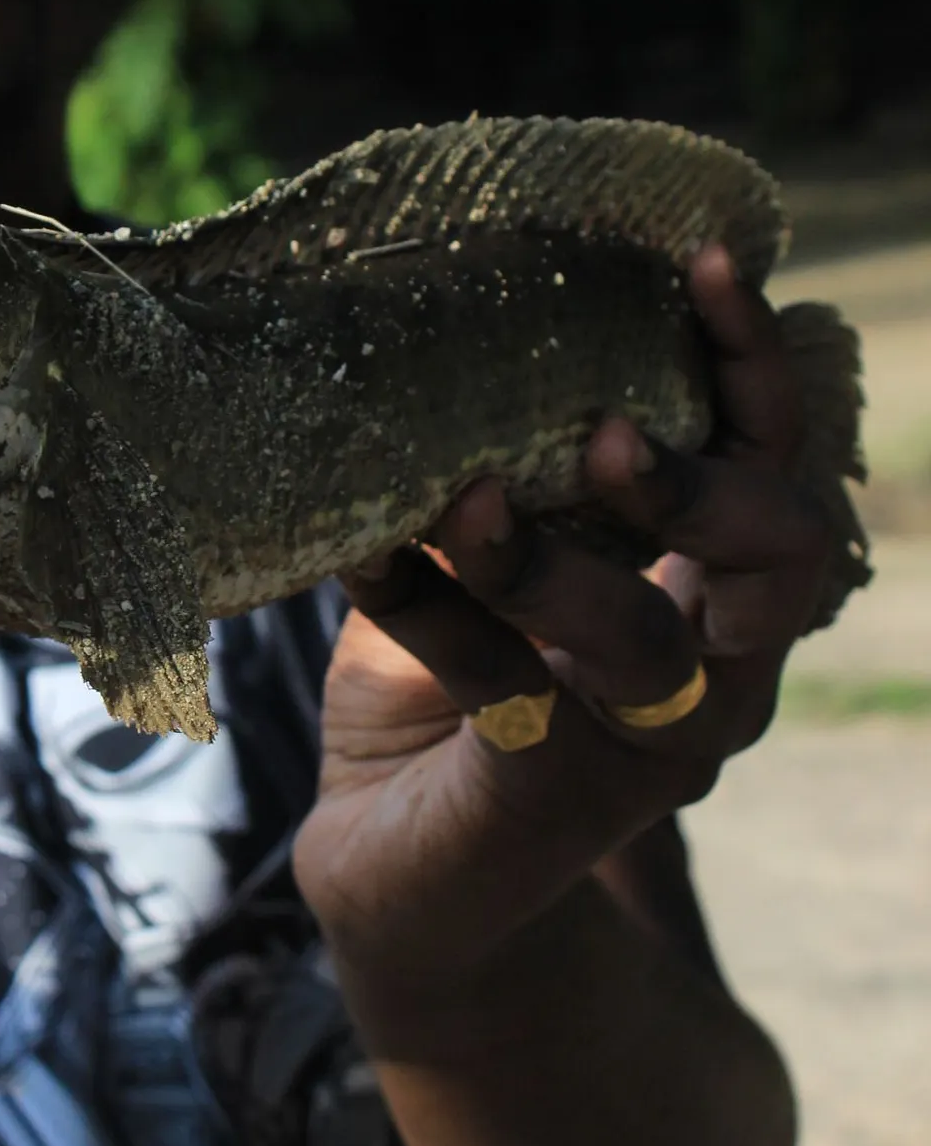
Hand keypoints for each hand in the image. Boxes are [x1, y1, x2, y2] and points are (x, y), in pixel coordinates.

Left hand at [294, 244, 845, 982]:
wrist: (401, 884)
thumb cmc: (438, 714)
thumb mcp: (468, 583)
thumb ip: (488, 493)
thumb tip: (423, 353)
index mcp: (709, 598)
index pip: (774, 464)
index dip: (753, 366)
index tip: (707, 260)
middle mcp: (711, 674)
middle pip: (781, 548)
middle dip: (700, 472)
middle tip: (601, 429)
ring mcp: (644, 751)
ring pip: (649, 636)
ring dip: (552, 559)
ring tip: (466, 500)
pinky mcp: (556, 802)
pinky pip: (506, 689)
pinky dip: (430, 612)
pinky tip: (363, 560)